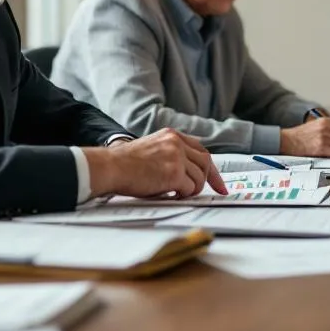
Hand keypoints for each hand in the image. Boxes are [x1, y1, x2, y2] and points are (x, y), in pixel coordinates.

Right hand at [84, 128, 225, 198]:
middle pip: (205, 163)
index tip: (218, 183)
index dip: (211, 168)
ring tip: (178, 193)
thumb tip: (188, 174)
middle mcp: (176, 143)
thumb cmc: (124, 163)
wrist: (111, 166)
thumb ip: (170, 155)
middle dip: (210, 180)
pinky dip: (184, 195)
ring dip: (192, 189)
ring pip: (199, 178)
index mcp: (171, 135)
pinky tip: (172, 194)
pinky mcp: (174, 173)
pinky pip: (190, 188)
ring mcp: (176, 157)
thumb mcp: (152, 149)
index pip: (201, 150)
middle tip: (210, 192)